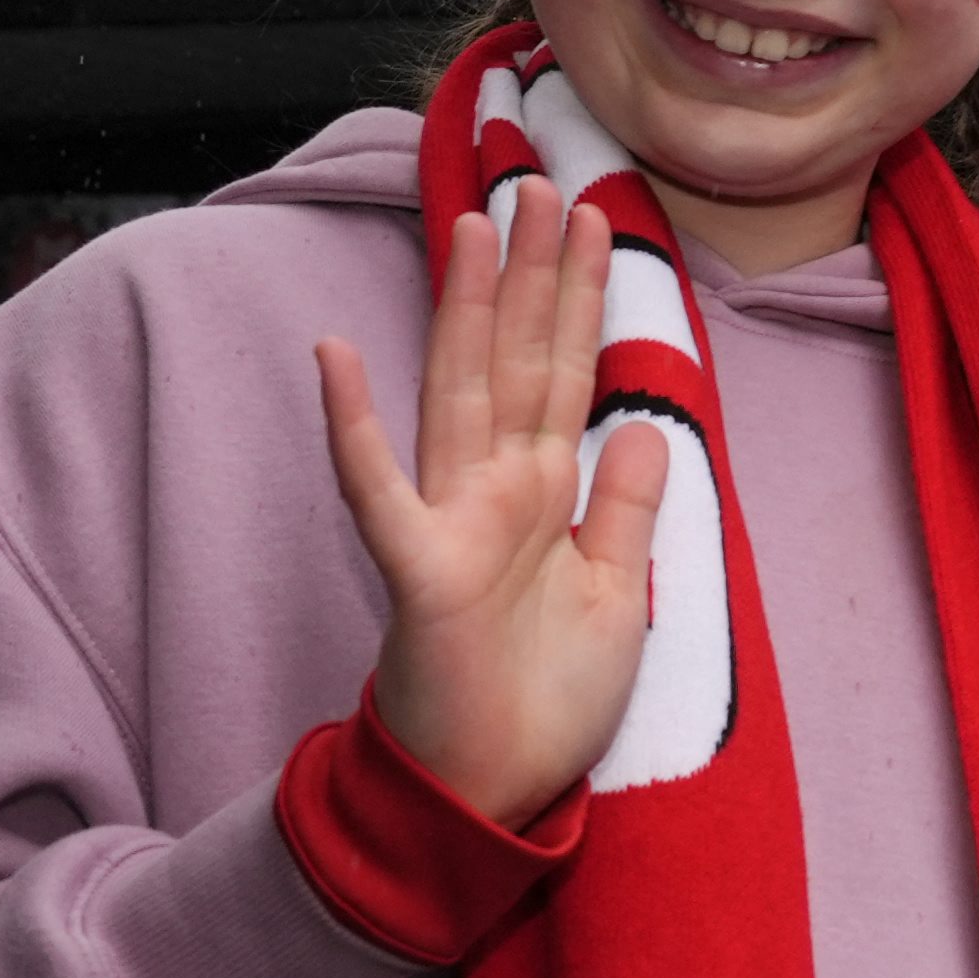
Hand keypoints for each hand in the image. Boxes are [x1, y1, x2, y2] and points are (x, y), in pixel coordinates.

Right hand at [318, 198, 671, 831]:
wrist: (493, 796)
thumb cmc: (544, 700)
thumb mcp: (618, 594)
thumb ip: (624, 508)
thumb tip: (642, 426)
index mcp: (542, 495)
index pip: (566, 375)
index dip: (579, 299)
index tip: (591, 221)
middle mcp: (495, 492)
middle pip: (517, 360)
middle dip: (532, 275)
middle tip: (545, 181)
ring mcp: (451, 523)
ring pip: (461, 393)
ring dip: (465, 310)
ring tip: (472, 224)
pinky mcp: (419, 571)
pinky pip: (381, 491)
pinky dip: (356, 427)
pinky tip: (336, 354)